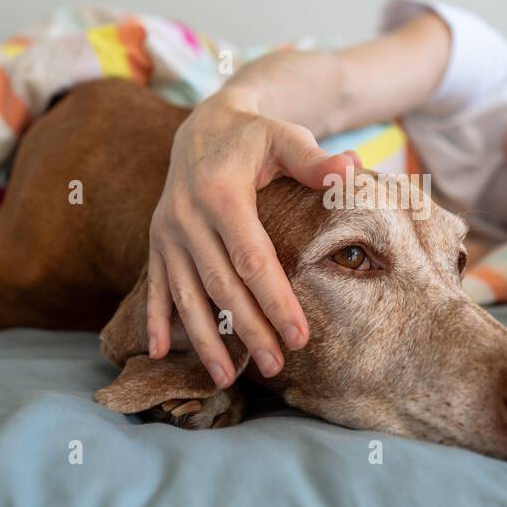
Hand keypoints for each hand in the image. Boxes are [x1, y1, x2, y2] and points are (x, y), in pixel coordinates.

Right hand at [147, 86, 356, 385]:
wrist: (202, 125)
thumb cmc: (255, 138)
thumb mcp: (285, 138)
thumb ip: (315, 160)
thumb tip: (351, 168)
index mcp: (223, 195)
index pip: (253, 260)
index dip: (275, 301)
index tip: (299, 337)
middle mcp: (188, 217)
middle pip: (221, 286)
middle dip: (247, 330)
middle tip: (275, 366)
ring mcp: (167, 232)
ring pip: (186, 295)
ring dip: (204, 340)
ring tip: (224, 380)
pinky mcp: (156, 241)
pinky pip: (155, 287)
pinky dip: (156, 320)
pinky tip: (158, 354)